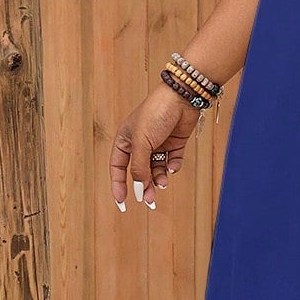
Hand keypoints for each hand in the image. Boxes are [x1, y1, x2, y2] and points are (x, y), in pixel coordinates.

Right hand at [109, 85, 202, 210]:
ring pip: (156, 169)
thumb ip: (140, 167)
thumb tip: (140, 188)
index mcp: (125, 140)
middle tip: (150, 202)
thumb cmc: (155, 114)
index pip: (118, 167)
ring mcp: (158, 143)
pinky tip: (173, 166)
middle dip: (144, 187)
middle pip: (139, 172)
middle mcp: (140, 143)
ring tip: (163, 184)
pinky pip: (171, 161)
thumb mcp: (142, 143)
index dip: (118, 185)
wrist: (181, 97)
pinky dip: (172, 167)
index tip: (122, 202)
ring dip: (159, 178)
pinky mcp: (174, 143)